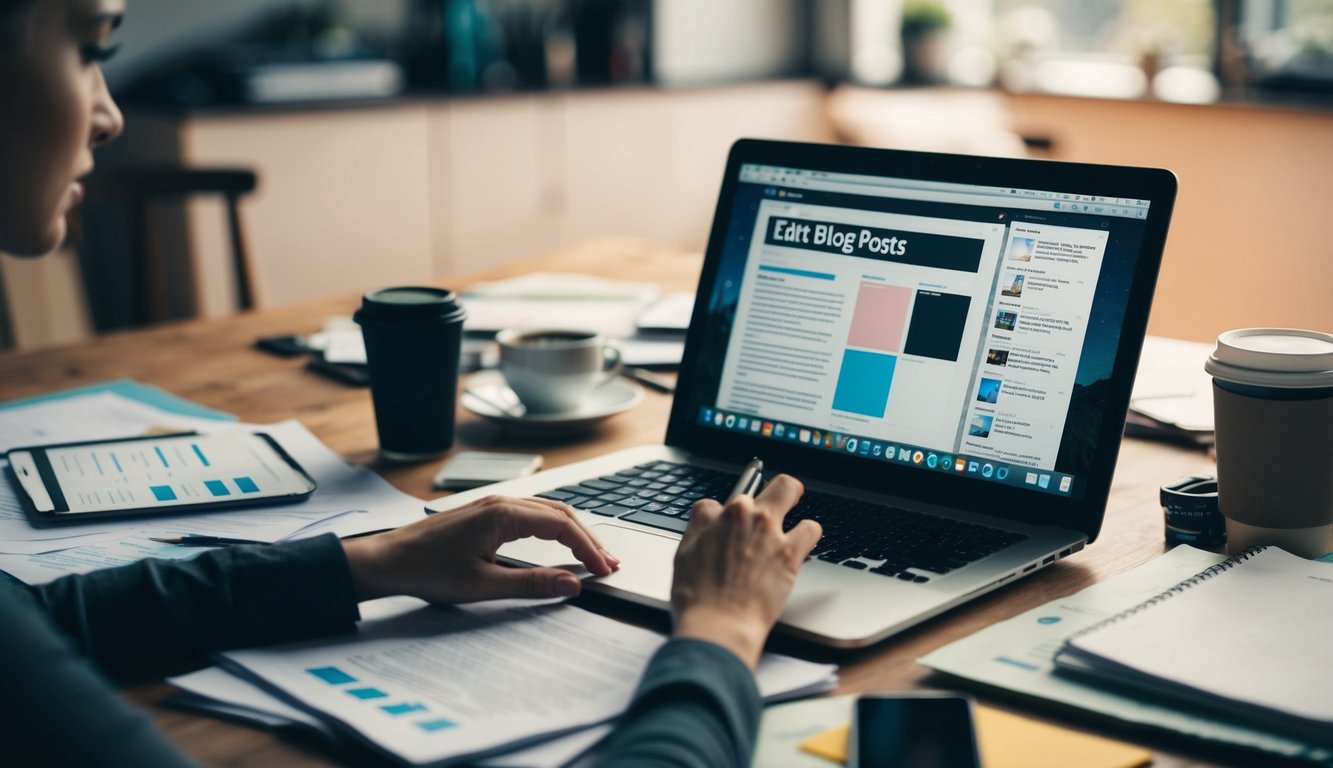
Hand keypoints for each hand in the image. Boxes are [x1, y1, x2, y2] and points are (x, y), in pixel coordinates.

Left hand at [341, 496, 618, 603]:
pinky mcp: (484, 514)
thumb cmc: (426, 571)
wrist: (385, 561)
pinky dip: (553, 528)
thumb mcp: (482, 585)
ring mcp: (492, 505)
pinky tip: (559, 542)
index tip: (605, 571)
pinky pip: (530, 514)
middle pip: (560, 513)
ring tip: (593, 555)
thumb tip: (572, 584)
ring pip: (546, 511)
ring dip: (573, 531)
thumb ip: (531, 583)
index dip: (588, 549)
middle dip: (588, 538)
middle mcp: (501, 502)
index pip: (562, 526)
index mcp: (503, 514)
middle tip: (610, 563)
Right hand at [669, 475, 821, 668]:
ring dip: (790, 504)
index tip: (727, 529)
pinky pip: (810, 527)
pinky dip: (808, 534)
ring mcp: (766, 530)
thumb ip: (698, 536)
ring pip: (788, 489)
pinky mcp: (789, 550)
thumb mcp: (683, 559)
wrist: (718, 624)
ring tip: (791, 517)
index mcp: (707, 516)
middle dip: (762, 493)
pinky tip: (802, 542)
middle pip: (755, 484)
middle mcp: (738, 515)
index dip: (722, 517)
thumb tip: (707, 531)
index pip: (716, 503)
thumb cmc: (697, 600)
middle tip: (769, 503)